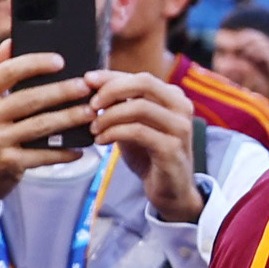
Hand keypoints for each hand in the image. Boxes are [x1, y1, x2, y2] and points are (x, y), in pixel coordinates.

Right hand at [0, 45, 93, 220]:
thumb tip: (12, 40)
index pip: (7, 71)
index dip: (36, 63)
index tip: (61, 60)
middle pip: (30, 98)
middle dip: (63, 91)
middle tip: (87, 86)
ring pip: (42, 125)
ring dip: (70, 118)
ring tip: (91, 112)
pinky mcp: (8, 164)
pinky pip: (44, 155)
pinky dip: (64, 151)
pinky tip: (79, 147)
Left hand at [89, 66, 199, 221]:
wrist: (171, 191)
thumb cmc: (151, 155)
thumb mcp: (134, 124)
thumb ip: (121, 105)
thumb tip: (91, 85)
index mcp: (173, 97)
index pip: (139, 77)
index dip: (111, 76)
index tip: (87, 80)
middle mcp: (181, 107)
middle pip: (144, 83)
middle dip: (112, 90)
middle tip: (91, 105)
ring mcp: (179, 128)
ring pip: (139, 107)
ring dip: (109, 116)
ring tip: (94, 128)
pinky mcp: (172, 148)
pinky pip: (137, 131)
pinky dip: (114, 133)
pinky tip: (101, 141)